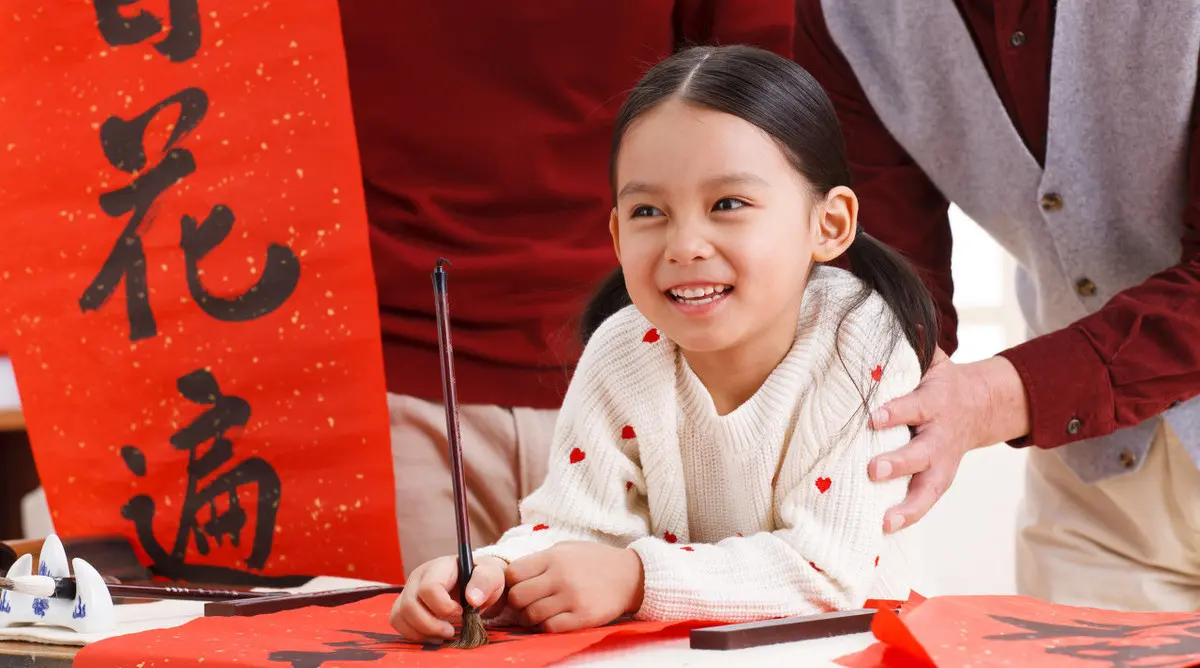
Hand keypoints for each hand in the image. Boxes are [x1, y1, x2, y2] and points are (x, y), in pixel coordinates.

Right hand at [389, 555, 506, 642]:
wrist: (473, 581)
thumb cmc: (481, 576)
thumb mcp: (491, 574)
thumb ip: (484, 582)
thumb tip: (472, 599)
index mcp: (439, 567)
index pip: (429, 588)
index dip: (444, 607)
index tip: (461, 612)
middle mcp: (419, 577)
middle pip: (409, 605)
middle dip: (431, 625)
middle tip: (451, 631)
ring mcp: (409, 590)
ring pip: (400, 615)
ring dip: (421, 631)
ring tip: (443, 634)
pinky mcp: (404, 604)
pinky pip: (397, 622)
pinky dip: (413, 634)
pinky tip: (432, 635)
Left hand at [504, 541, 644, 632]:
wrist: (630, 576)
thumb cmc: (594, 561)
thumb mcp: (566, 549)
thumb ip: (540, 559)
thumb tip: (511, 575)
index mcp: (553, 557)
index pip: (513, 573)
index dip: (510, 583)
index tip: (517, 587)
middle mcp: (560, 576)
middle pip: (518, 597)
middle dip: (518, 603)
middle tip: (526, 604)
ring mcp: (572, 598)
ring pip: (532, 615)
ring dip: (531, 618)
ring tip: (539, 614)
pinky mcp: (583, 617)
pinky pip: (550, 628)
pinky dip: (547, 627)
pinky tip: (554, 620)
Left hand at [868, 347, 1029, 532]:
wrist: (981, 406)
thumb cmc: (940, 381)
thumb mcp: (931, 359)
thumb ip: (912, 345)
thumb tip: (892, 318)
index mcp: (936, 402)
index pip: (915, 407)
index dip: (896, 412)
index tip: (874, 417)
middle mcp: (940, 435)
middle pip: (921, 453)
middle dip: (899, 463)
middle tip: (873, 469)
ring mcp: (942, 461)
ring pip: (928, 487)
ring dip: (908, 505)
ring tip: (885, 520)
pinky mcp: (939, 479)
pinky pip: (926, 501)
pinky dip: (909, 516)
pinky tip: (885, 529)